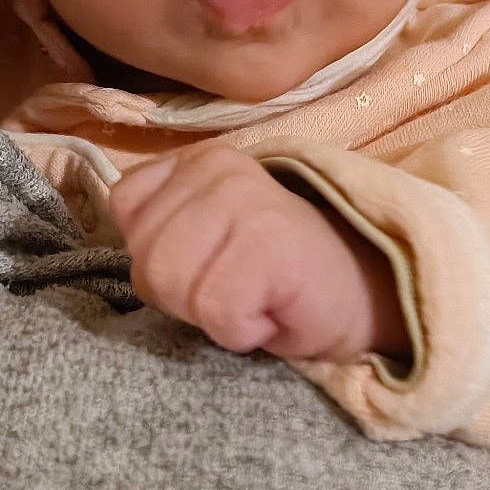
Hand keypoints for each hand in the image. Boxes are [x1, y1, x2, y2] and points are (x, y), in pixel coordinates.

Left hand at [109, 146, 406, 363]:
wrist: (363, 297)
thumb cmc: (276, 277)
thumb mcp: (204, 237)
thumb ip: (159, 227)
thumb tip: (129, 253)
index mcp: (196, 159)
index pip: (125, 210)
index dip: (158, 256)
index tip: (211, 263)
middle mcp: (218, 167)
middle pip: (145, 260)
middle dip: (184, 295)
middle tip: (236, 289)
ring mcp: (245, 200)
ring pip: (171, 284)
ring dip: (212, 314)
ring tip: (253, 297)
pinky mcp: (268, 242)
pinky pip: (216, 311)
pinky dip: (241, 330)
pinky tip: (272, 311)